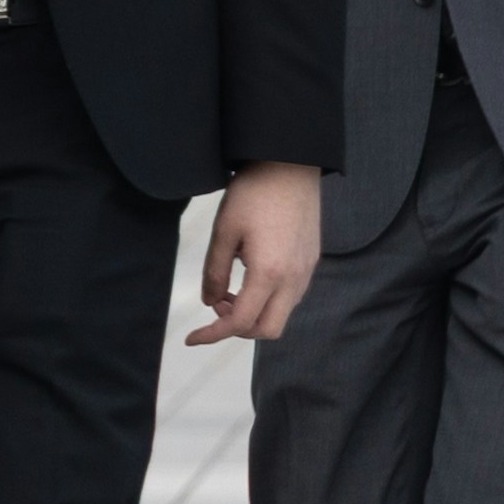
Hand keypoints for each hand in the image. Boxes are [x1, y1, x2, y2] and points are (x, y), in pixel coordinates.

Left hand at [187, 162, 323, 345]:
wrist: (289, 165)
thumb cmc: (253, 194)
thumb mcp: (223, 233)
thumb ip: (214, 273)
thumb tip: (209, 302)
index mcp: (270, 274)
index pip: (240, 322)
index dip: (213, 334)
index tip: (192, 338)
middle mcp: (294, 278)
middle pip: (267, 329)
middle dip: (238, 328)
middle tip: (216, 303)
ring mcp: (307, 271)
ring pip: (281, 314)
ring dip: (253, 313)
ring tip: (230, 287)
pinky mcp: (311, 261)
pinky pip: (291, 296)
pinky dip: (268, 300)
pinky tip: (251, 278)